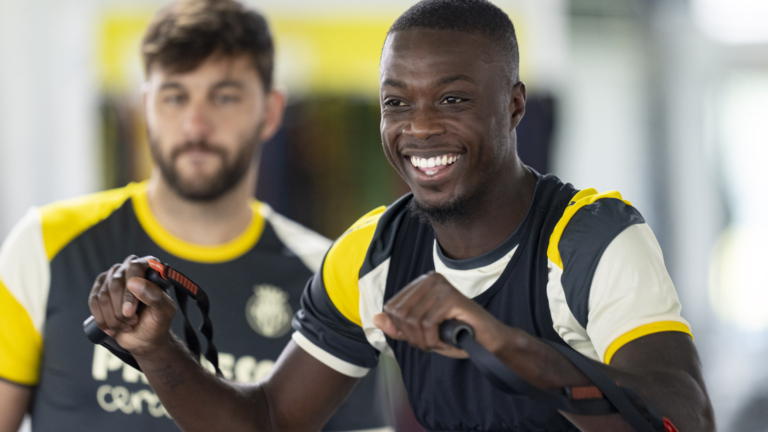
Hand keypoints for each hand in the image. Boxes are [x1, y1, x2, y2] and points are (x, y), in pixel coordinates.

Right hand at [88, 255, 175, 355]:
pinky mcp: (100, 290)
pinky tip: (113, 327)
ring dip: (113, 317)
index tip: (130, 311)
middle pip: (115, 282)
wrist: (145, 337)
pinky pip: (93, 302)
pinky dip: (102, 319)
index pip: (134, 268)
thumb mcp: (164, 311)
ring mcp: (112, 278)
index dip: (130, 292)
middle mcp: (129, 269)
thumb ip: (155, 296)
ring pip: (102, 295)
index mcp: (149, 268)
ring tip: (126, 324)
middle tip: (132, 321)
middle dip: (121, 309)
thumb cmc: (157, 321)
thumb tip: (133, 282)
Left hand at [373, 271, 508, 357]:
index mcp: (421, 283)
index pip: (392, 307)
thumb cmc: (457, 335)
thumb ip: (399, 326)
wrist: (488, 340)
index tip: (420, 337)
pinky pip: (427, 323)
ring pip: (412, 320)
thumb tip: (376, 318)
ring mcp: (441, 286)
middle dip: (412, 336)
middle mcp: (430, 279)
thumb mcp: (421, 332)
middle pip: (399, 313)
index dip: (402, 329)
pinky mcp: (450, 296)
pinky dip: (432, 339)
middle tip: (430, 342)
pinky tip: (444, 340)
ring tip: (438, 341)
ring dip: (423, 340)